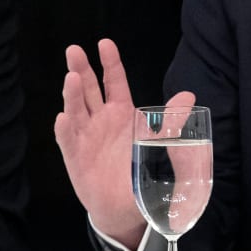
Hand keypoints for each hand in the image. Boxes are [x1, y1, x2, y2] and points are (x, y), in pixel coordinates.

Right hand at [54, 38, 194, 247]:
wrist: (126, 207)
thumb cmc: (141, 171)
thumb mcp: (161, 144)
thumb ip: (172, 121)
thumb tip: (188, 97)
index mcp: (122, 113)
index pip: (114, 82)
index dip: (110, 63)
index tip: (105, 43)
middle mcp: (101, 121)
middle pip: (89, 89)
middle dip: (81, 69)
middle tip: (73, 49)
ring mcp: (86, 138)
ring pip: (76, 110)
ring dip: (72, 94)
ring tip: (71, 78)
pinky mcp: (77, 159)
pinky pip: (69, 141)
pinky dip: (65, 129)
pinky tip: (63, 118)